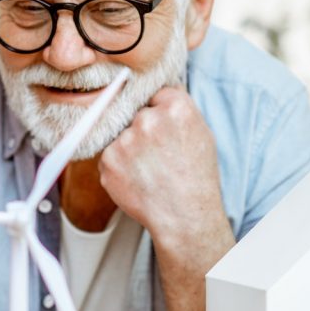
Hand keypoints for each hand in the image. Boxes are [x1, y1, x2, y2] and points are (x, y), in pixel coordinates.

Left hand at [98, 86, 223, 249]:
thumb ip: (177, 109)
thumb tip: (156, 95)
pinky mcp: (108, 160)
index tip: (162, 129)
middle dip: (142, 130)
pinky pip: (109, 154)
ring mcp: (125, 140)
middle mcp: (148, 119)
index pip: (155, 94)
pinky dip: (119, 165)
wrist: (184, 216)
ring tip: (149, 170)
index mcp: (176, 107)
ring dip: (129, 148)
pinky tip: (138, 178)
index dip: (158, 112)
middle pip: (136, 113)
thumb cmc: (196, 178)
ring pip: (121, 134)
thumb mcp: (201, 134)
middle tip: (157, 155)